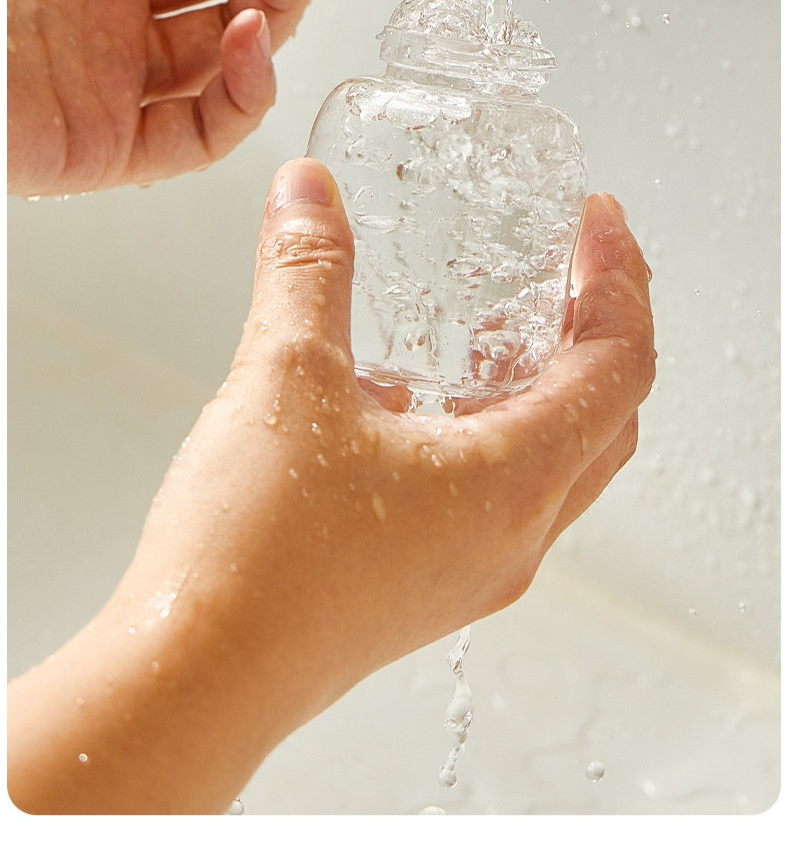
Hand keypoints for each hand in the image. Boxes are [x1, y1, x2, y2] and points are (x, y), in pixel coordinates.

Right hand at [8, 162, 654, 813]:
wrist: (192, 676)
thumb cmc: (255, 556)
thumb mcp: (285, 379)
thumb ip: (308, 271)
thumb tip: (309, 195)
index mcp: (512, 482)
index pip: (619, 366)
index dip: (618, 280)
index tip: (597, 221)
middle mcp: (511, 535)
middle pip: (603, 417)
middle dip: (598, 327)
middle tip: (571, 264)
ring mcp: (471, 568)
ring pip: (552, 461)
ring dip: (545, 383)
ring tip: (499, 323)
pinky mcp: (424, 584)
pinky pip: (495, 495)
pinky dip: (488, 430)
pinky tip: (410, 398)